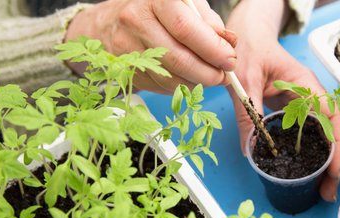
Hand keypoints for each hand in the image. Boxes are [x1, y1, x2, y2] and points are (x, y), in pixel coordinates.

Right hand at [65, 0, 236, 93]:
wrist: (109, 22)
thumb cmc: (156, 10)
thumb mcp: (186, 5)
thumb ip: (210, 23)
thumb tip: (230, 43)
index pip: (187, 29)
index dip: (213, 49)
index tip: (230, 60)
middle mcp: (136, 21)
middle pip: (179, 58)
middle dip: (209, 73)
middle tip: (224, 76)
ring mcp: (127, 47)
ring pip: (171, 77)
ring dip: (197, 83)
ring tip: (209, 76)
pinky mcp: (125, 70)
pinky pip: (161, 86)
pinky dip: (181, 87)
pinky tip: (187, 77)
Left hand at [226, 0, 339, 201]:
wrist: (245, 36)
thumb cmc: (249, 49)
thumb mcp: (244, 80)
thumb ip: (247, 113)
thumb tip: (250, 150)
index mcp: (306, 85)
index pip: (332, 118)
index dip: (337, 146)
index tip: (333, 171)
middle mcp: (310, 96)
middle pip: (332, 132)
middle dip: (334, 163)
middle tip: (327, 193)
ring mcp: (303, 105)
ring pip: (321, 136)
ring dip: (323, 163)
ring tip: (320, 189)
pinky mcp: (292, 111)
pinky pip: (304, 135)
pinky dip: (308, 155)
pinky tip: (304, 172)